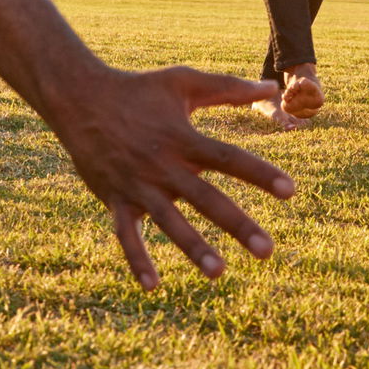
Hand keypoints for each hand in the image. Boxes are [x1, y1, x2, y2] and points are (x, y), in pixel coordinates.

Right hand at [50, 66, 295, 288]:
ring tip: (218, 273)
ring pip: (168, 222)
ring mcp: (137, 185)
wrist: (78, 98)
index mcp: (182, 138)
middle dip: (237, 225)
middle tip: (267, 250)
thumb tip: (272, 87)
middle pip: (205, 199)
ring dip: (192, 248)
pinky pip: (125, 234)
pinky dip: (136, 259)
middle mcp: (162, 165)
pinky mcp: (114, 198)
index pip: (228, 159)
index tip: (290, 191)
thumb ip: (228, 89)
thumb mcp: (183, 81)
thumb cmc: (136, 89)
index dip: (260, 174)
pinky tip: (152, 286)